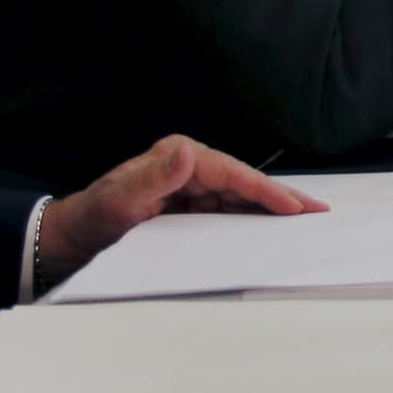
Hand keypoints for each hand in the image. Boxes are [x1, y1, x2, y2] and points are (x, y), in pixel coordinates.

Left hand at [40, 134, 323, 278]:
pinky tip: (274, 226)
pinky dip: (254, 217)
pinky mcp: (192, 205)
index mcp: (178, 158)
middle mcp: (189, 167)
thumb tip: (189, 153)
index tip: (293, 206)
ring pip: (241, 197)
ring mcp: (192, 186)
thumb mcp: (120, 200)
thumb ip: (154, 177)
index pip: (232, 173)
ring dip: (272, 208)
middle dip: (281, 197)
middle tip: (318, 211)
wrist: (74, 238)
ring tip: (307, 219)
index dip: (265, 190)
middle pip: (244, 184)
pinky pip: (229, 210)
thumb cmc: (95, 218)